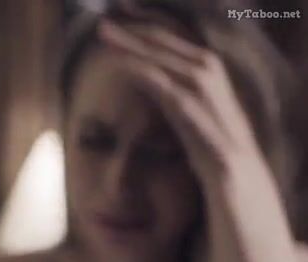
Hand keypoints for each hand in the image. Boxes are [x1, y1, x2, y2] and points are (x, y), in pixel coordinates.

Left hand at [96, 19, 269, 189]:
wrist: (233, 171)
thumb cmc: (208, 140)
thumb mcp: (189, 104)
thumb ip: (170, 85)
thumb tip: (139, 73)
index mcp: (209, 63)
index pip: (175, 30)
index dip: (148, 18)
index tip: (122, 10)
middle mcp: (207, 66)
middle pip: (162, 38)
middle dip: (131, 28)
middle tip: (102, 23)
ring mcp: (200, 83)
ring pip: (157, 54)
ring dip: (128, 42)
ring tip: (103, 33)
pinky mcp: (188, 104)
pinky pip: (156, 79)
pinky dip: (135, 67)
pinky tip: (116, 63)